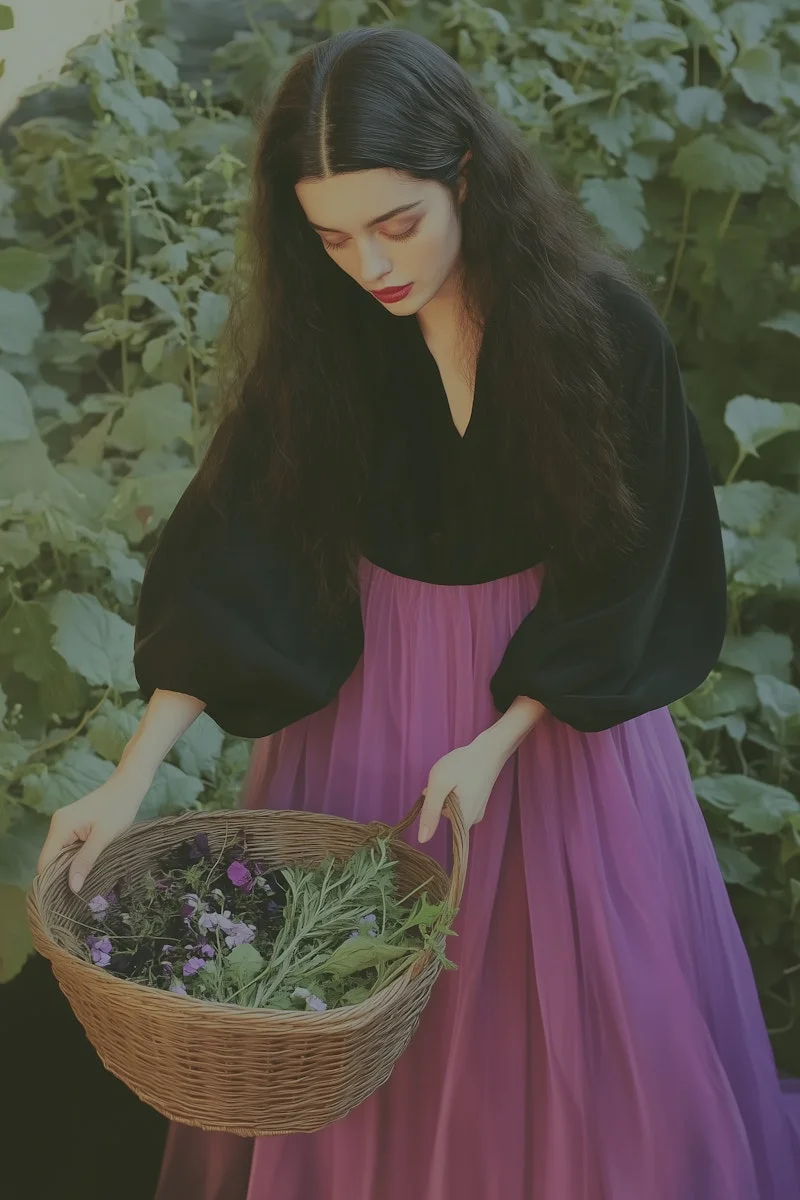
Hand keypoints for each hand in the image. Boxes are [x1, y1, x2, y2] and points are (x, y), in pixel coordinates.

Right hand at [36, 772, 147, 893]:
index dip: (51, 882)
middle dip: (61, 877)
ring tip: (83, 886)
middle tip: (76, 897)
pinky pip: (68, 847)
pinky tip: (86, 869)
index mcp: (60, 827)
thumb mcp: (104, 838)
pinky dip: (75, 859)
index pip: (45, 862)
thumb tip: (72, 888)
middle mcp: (57, 825)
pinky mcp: (73, 825)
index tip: (62, 901)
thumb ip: (86, 861)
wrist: (128, 786)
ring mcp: (64, 824)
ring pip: (60, 855)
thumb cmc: (118, 810)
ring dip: (70, 868)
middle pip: (51, 859)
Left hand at [418, 732, 506, 843]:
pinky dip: (455, 790)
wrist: (490, 750)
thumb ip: (430, 812)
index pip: (438, 823)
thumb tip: (422, 839)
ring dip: (446, 792)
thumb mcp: (439, 785)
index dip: (433, 806)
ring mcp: (477, 811)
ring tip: (455, 776)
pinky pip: (459, 801)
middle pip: (444, 814)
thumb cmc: (464, 765)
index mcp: (464, 820)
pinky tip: (460, 777)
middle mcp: (473, 820)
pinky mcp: (478, 802)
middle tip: (446, 780)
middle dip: (439, 797)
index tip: (440, 790)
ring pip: (451, 806)